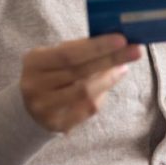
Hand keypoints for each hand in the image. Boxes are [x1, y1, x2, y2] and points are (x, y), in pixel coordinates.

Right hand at [20, 33, 142, 133]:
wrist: (29, 106)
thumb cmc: (51, 73)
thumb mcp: (56, 56)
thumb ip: (80, 49)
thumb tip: (116, 42)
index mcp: (34, 62)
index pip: (69, 53)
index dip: (96, 46)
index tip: (122, 39)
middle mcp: (35, 86)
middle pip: (79, 72)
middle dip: (110, 59)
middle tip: (135, 51)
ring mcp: (44, 108)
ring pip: (85, 92)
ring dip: (109, 78)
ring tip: (123, 66)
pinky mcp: (56, 125)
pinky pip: (87, 109)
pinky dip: (102, 93)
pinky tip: (111, 81)